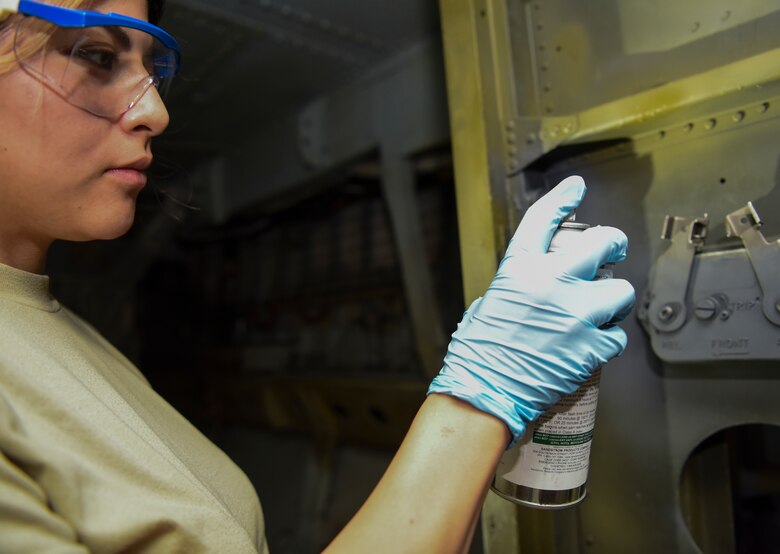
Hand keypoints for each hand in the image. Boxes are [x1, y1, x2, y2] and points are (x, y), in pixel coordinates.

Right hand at [428, 176, 634, 446]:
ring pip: (621, 291)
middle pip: (603, 245)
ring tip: (601, 312)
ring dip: (613, 300)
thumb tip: (543, 280)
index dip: (563, 198)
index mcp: (520, 269)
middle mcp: (551, 283)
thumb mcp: (491, 302)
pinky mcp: (589, 347)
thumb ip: (522, 284)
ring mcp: (575, 315)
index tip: (576, 188)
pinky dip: (608, 339)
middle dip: (614, 244)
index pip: (544, 220)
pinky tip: (594, 344)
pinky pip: (616, 336)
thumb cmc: (479, 352)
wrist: (484, 391)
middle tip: (613, 251)